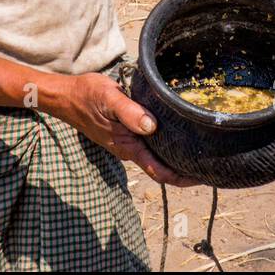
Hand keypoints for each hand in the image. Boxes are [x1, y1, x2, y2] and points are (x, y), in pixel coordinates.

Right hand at [51, 73, 199, 186]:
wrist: (64, 97)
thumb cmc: (86, 96)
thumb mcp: (109, 99)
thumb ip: (130, 112)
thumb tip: (151, 126)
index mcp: (128, 146)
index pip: (159, 172)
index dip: (182, 178)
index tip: (203, 177)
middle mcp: (128, 149)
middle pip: (161, 166)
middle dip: (184, 168)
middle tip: (209, 162)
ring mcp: (125, 142)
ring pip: (155, 155)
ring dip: (174, 155)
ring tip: (198, 149)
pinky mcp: (123, 133)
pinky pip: (147, 143)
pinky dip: (162, 143)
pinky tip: (174, 132)